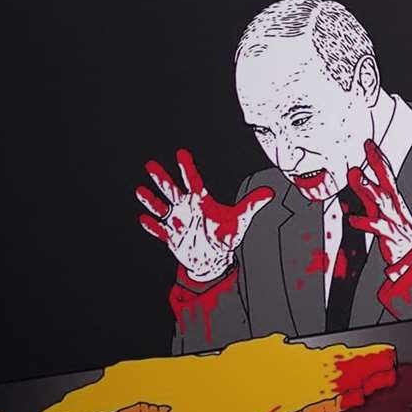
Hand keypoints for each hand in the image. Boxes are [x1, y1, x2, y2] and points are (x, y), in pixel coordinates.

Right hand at [136, 149, 273, 281]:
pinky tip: (144, 219)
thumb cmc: (224, 235)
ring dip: (151, 200)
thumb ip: (251, 205)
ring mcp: (177, 222)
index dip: (187, 168)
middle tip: (151, 165)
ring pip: (161, 208)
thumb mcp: (240, 219)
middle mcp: (186, 209)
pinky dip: (153, 226)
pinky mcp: (172, 237)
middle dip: (162, 179)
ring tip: (140, 190)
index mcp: (201, 201)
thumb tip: (270, 193)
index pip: (193, 181)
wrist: (213, 258)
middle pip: (171, 190)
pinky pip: (160, 230)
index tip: (181, 153)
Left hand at [347, 139, 411, 264]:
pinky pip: (377, 227)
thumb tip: (352, 183)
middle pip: (387, 181)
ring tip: (355, 176)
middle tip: (367, 150)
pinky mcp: (390, 235)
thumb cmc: (396, 230)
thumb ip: (367, 197)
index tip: (369, 143)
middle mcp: (394, 205)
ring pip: (381, 200)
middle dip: (377, 164)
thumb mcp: (382, 210)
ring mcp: (393, 219)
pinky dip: (365, 222)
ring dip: (368, 187)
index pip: (388, 173)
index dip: (379, 157)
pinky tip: (352, 219)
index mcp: (394, 198)